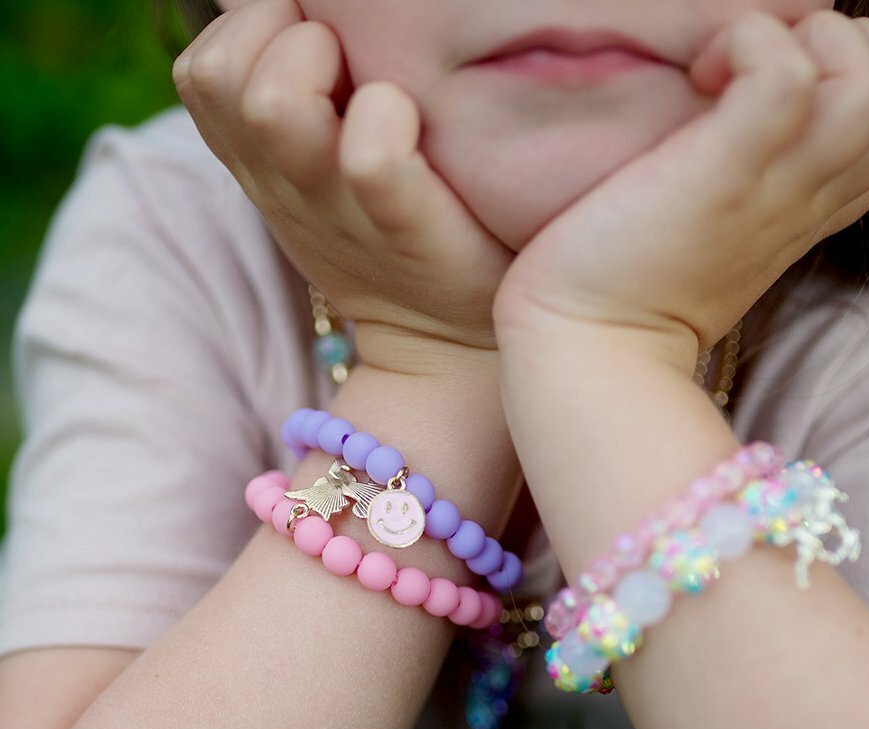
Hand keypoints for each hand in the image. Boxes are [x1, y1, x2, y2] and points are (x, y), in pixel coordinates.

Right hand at [172, 0, 512, 353]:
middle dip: (279, 32)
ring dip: (317, 60)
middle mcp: (288, 185)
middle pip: (216, 74)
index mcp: (265, 167)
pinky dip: (386, 116)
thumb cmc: (397, 230)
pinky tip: (411, 121)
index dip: (250, 34)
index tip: (315, 45)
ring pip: (271, 103)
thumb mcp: (327, 173)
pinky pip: (369, 157)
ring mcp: (341, 209)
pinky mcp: (405, 228)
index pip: (203, 72)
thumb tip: (300, 21)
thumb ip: (300, 102)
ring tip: (370, 82)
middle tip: (342, 58)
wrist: (448, 340)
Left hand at [493, 11, 868, 354]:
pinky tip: (699, 74)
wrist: (586, 349)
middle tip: (754, 71)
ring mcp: (773, 190)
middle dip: (850, 50)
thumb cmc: (624, 291)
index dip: (860, 81)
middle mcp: (803, 201)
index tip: (773, 90)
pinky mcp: (726, 175)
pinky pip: (785, 74)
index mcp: (803, 215)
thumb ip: (746, 190)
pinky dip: (751, 43)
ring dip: (810, 42)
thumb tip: (729, 128)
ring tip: (726, 68)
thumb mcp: (708, 239)